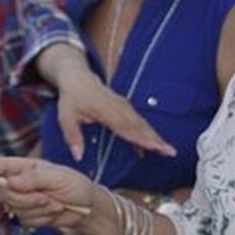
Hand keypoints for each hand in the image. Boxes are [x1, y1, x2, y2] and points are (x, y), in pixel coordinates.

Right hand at [0, 157, 101, 234]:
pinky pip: (25, 219)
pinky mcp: (26, 216)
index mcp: (23, 167)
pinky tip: (53, 211)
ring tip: (54, 202)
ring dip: (34, 207)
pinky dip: (40, 217)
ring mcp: (20, 200)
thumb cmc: (75, 186)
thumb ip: (33, 180)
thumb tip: (11, 183)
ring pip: (13, 207)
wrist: (88, 209)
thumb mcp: (57, 177)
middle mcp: (18, 183)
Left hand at [54, 69, 176, 161]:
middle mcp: (118, 106)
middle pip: (139, 125)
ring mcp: (124, 106)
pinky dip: (150, 132)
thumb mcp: (65, 116)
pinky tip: (156, 144)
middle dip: (156, 139)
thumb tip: (77, 156)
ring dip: (157, 136)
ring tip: (168, 150)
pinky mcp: (127, 107)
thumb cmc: (71, 98)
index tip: (153, 146)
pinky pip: (140, 121)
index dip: (139, 137)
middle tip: (170, 152)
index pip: (124, 125)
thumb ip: (72, 136)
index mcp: (104, 108)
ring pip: (143, 123)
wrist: (78, 78)